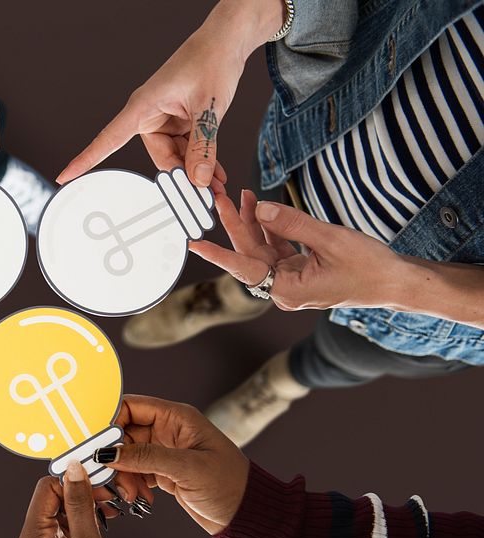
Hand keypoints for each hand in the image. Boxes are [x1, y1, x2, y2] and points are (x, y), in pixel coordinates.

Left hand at [17, 462, 130, 537]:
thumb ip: (80, 505)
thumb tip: (74, 470)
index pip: (45, 490)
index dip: (72, 482)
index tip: (98, 482)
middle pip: (53, 497)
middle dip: (81, 492)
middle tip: (109, 497)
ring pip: (62, 509)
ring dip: (85, 504)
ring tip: (108, 511)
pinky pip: (66, 524)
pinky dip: (85, 518)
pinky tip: (102, 522)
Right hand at [56, 0, 283, 186]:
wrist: (226, 42)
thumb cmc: (210, 61)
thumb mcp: (209, 108)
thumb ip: (203, 146)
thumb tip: (198, 179)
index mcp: (143, 107)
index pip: (108, 139)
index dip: (85, 159)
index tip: (65, 176)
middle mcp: (150, 115)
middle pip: (160, 158)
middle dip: (183, 174)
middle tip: (203, 192)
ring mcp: (165, 120)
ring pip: (176, 157)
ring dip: (197, 169)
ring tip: (216, 181)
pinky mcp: (180, 122)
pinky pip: (187, 149)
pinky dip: (202, 160)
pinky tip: (215, 170)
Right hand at [100, 395, 248, 534]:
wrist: (247, 515)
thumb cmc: (230, 485)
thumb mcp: (188, 468)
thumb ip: (146, 457)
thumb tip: (109, 452)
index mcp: (176, 418)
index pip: (130, 407)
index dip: (110, 421)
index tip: (96, 443)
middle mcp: (168, 431)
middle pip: (123, 434)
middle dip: (114, 456)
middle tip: (111, 476)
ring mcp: (164, 452)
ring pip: (126, 457)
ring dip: (122, 475)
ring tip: (131, 494)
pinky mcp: (163, 473)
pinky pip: (134, 473)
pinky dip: (131, 485)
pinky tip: (139, 498)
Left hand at [190, 192, 408, 310]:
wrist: (396, 282)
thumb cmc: (369, 266)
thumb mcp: (329, 239)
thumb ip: (291, 224)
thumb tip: (259, 209)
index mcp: (287, 290)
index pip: (243, 268)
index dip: (218, 254)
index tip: (194, 245)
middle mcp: (284, 289)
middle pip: (250, 254)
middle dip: (236, 225)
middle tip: (220, 198)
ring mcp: (291, 281)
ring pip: (262, 249)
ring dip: (254, 223)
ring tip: (242, 195)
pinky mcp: (300, 272)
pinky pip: (278, 249)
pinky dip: (272, 230)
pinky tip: (263, 210)